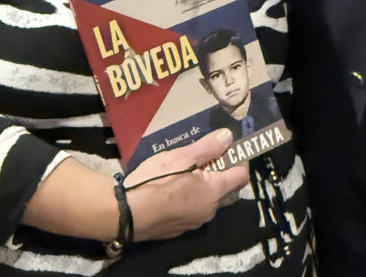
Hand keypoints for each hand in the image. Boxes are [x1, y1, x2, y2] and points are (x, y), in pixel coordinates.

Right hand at [127, 129, 249, 241]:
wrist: (125, 214)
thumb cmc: (156, 181)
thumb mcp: (182, 157)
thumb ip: (208, 147)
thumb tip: (229, 137)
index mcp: (214, 192)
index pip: (240, 176)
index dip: (239, 160)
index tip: (231, 147)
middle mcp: (208, 211)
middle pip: (225, 190)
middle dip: (221, 171)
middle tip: (206, 156)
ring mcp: (193, 223)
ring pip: (208, 201)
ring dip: (204, 185)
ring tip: (187, 169)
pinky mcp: (177, 229)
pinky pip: (192, 210)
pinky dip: (190, 197)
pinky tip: (174, 188)